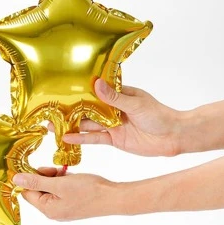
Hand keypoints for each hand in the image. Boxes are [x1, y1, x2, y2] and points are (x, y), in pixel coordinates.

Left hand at [13, 167, 122, 220]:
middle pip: (38, 190)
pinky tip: (71, 177)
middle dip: (44, 176)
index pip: (27, 193)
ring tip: (65, 173)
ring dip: (54, 177)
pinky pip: (61, 191)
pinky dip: (63, 181)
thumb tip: (16, 179)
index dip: (29, 178)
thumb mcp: (59, 183)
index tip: (34, 166)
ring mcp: (64, 209)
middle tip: (55, 170)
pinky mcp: (72, 204)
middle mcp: (54, 212)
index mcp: (48, 210)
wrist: (113, 197)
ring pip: (50, 189)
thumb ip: (37, 181)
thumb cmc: (88, 191)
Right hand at [55, 79, 182, 156]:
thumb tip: (96, 85)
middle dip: (69, 109)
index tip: (61, 88)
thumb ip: (115, 98)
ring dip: (71, 125)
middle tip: (49, 109)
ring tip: (51, 125)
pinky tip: (67, 138)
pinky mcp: (114, 139)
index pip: (95, 91)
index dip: (79, 90)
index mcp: (119, 95)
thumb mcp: (136, 104)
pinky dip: (81, 138)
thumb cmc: (159, 115)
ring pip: (88, 124)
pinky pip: (95, 138)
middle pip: (87, 108)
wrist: (174, 137)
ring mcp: (112, 124)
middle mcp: (112, 109)